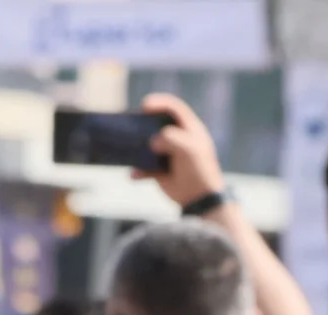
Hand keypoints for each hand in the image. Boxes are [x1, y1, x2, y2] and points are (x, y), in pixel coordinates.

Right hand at [140, 92, 227, 207]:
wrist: (200, 199)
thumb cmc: (198, 169)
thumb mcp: (188, 148)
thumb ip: (170, 137)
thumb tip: (152, 142)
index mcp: (190, 130)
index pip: (174, 108)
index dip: (159, 102)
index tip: (145, 105)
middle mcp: (178, 139)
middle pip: (156, 124)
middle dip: (143, 123)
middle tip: (132, 123)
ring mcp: (168, 154)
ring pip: (147, 144)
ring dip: (136, 146)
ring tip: (127, 145)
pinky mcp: (160, 171)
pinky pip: (144, 168)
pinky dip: (138, 171)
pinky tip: (134, 175)